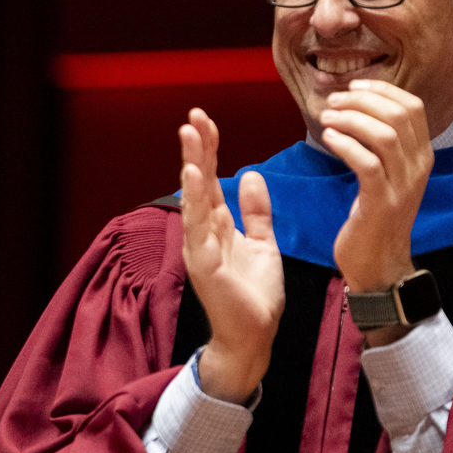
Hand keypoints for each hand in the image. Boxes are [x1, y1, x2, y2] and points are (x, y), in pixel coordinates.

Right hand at [179, 108, 284, 402]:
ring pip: (194, 199)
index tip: (207, 121)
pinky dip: (196, 201)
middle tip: (194, 116)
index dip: (209, 150)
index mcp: (218, 225)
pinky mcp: (205, 264)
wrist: (255, 336)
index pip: (211, 179)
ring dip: (192, 166)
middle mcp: (204, 232)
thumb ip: (256, 212)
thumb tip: (252, 175)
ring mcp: (201, 247)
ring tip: (190, 136)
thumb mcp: (263, 244)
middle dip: (196, 149)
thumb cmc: (254, 295)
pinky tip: (196, 178)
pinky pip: (199, 228)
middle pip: (198, 182)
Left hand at [320, 80, 432, 342]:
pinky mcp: (382, 202)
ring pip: (384, 135)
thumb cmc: (374, 216)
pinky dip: (346, 145)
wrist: (380, 263)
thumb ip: (381, 145)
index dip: (382, 90)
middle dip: (362, 100)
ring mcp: (403, 185)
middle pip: (399, 115)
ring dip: (351, 119)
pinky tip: (328, 139)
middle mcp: (418, 166)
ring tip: (327, 118)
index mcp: (421, 156)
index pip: (411, 107)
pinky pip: (367, 163)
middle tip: (334, 101)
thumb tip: (358, 107)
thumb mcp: (387, 176)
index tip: (353, 86)